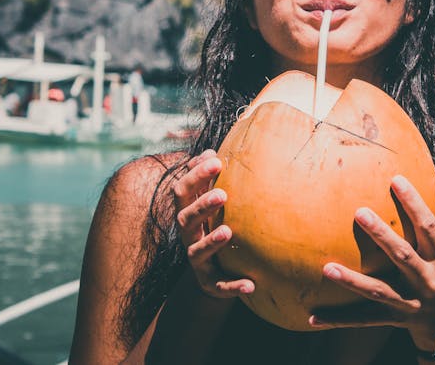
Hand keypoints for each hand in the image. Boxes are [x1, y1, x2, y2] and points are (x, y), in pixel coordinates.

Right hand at [172, 149, 254, 297]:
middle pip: (185, 218)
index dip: (195, 175)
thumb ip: (207, 180)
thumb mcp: (207, 203)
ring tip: (228, 231)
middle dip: (202, 206)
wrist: (211, 273)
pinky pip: (220, 286)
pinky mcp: (210, 283)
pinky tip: (251, 284)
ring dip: (211, 241)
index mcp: (188, 212)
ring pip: (197, 251)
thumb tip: (211, 150)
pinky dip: (233, 286)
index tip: (216, 160)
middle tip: (222, 194)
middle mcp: (188, 235)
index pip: (183, 191)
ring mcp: (197, 260)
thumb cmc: (211, 226)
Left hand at [308, 174, 434, 349]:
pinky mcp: (391, 318)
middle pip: (403, 256)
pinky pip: (362, 319)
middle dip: (382, 236)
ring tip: (327, 267)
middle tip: (359, 212)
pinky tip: (311, 317)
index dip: (414, 203)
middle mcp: (427, 280)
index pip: (428, 227)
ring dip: (353, 282)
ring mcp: (408, 302)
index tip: (395, 179)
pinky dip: (338, 320)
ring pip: (379, 291)